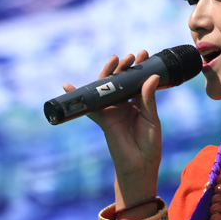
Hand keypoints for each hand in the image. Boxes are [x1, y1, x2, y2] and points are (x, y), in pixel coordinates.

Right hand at [63, 50, 162, 206]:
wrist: (139, 165)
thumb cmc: (149, 144)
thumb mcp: (151, 118)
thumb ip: (149, 98)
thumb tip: (152, 76)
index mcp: (140, 103)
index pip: (138, 81)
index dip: (140, 68)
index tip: (143, 54)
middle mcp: (125, 105)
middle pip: (121, 82)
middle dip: (124, 67)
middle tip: (129, 56)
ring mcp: (113, 111)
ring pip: (107, 88)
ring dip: (108, 74)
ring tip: (114, 60)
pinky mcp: (103, 119)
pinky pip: (89, 106)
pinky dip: (78, 96)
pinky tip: (68, 86)